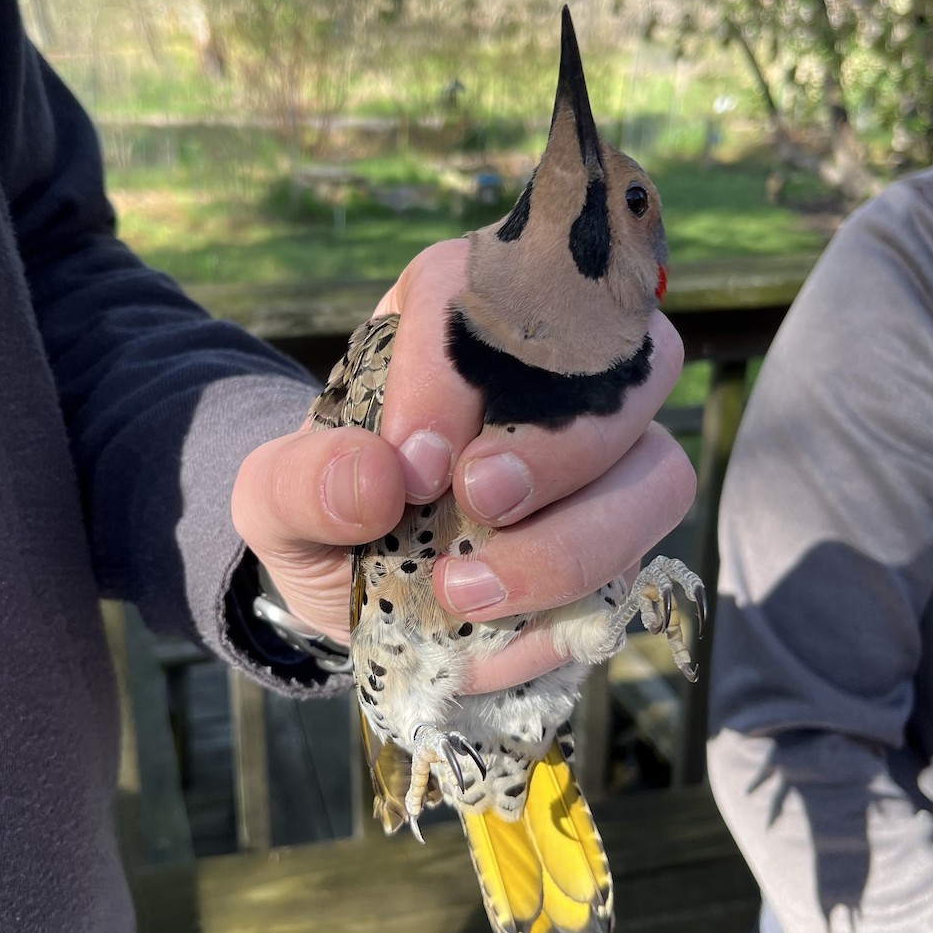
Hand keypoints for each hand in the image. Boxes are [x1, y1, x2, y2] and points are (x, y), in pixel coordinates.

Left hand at [230, 238, 694, 688]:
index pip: (477, 292)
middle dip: (555, 443)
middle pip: (619, 363)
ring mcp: (605, 456)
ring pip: (656, 472)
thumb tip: (376, 479)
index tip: (412, 466)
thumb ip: (303, 481)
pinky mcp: (619, 535)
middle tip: (479, 504)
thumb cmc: (325, 508)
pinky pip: (639, 565)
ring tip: (469, 596)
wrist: (356, 580)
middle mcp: (550, 369)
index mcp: (451, 317)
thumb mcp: (275, 497)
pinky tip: (488, 641)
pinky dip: (566, 611)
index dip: (454, 376)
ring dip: (576, 541)